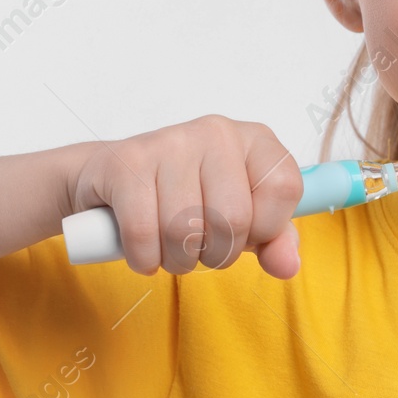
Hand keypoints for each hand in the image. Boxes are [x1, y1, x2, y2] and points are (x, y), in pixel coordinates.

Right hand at [71, 115, 301, 278]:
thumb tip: (288, 265)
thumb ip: (272, 239)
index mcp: (255, 139)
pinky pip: (144, 233)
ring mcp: (171, 142)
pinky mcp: (128, 163)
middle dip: (216, 254)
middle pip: (234, 219)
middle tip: (200, 248)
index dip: (265, 228)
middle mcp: (217, 132)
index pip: (284, 189)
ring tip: (170, 247)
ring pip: (186, 232)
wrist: (108, 180)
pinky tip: (144, 249)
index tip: (244, 232)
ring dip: (177, 260)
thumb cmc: (185, 197)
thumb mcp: (238, 215)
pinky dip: (144, 258)